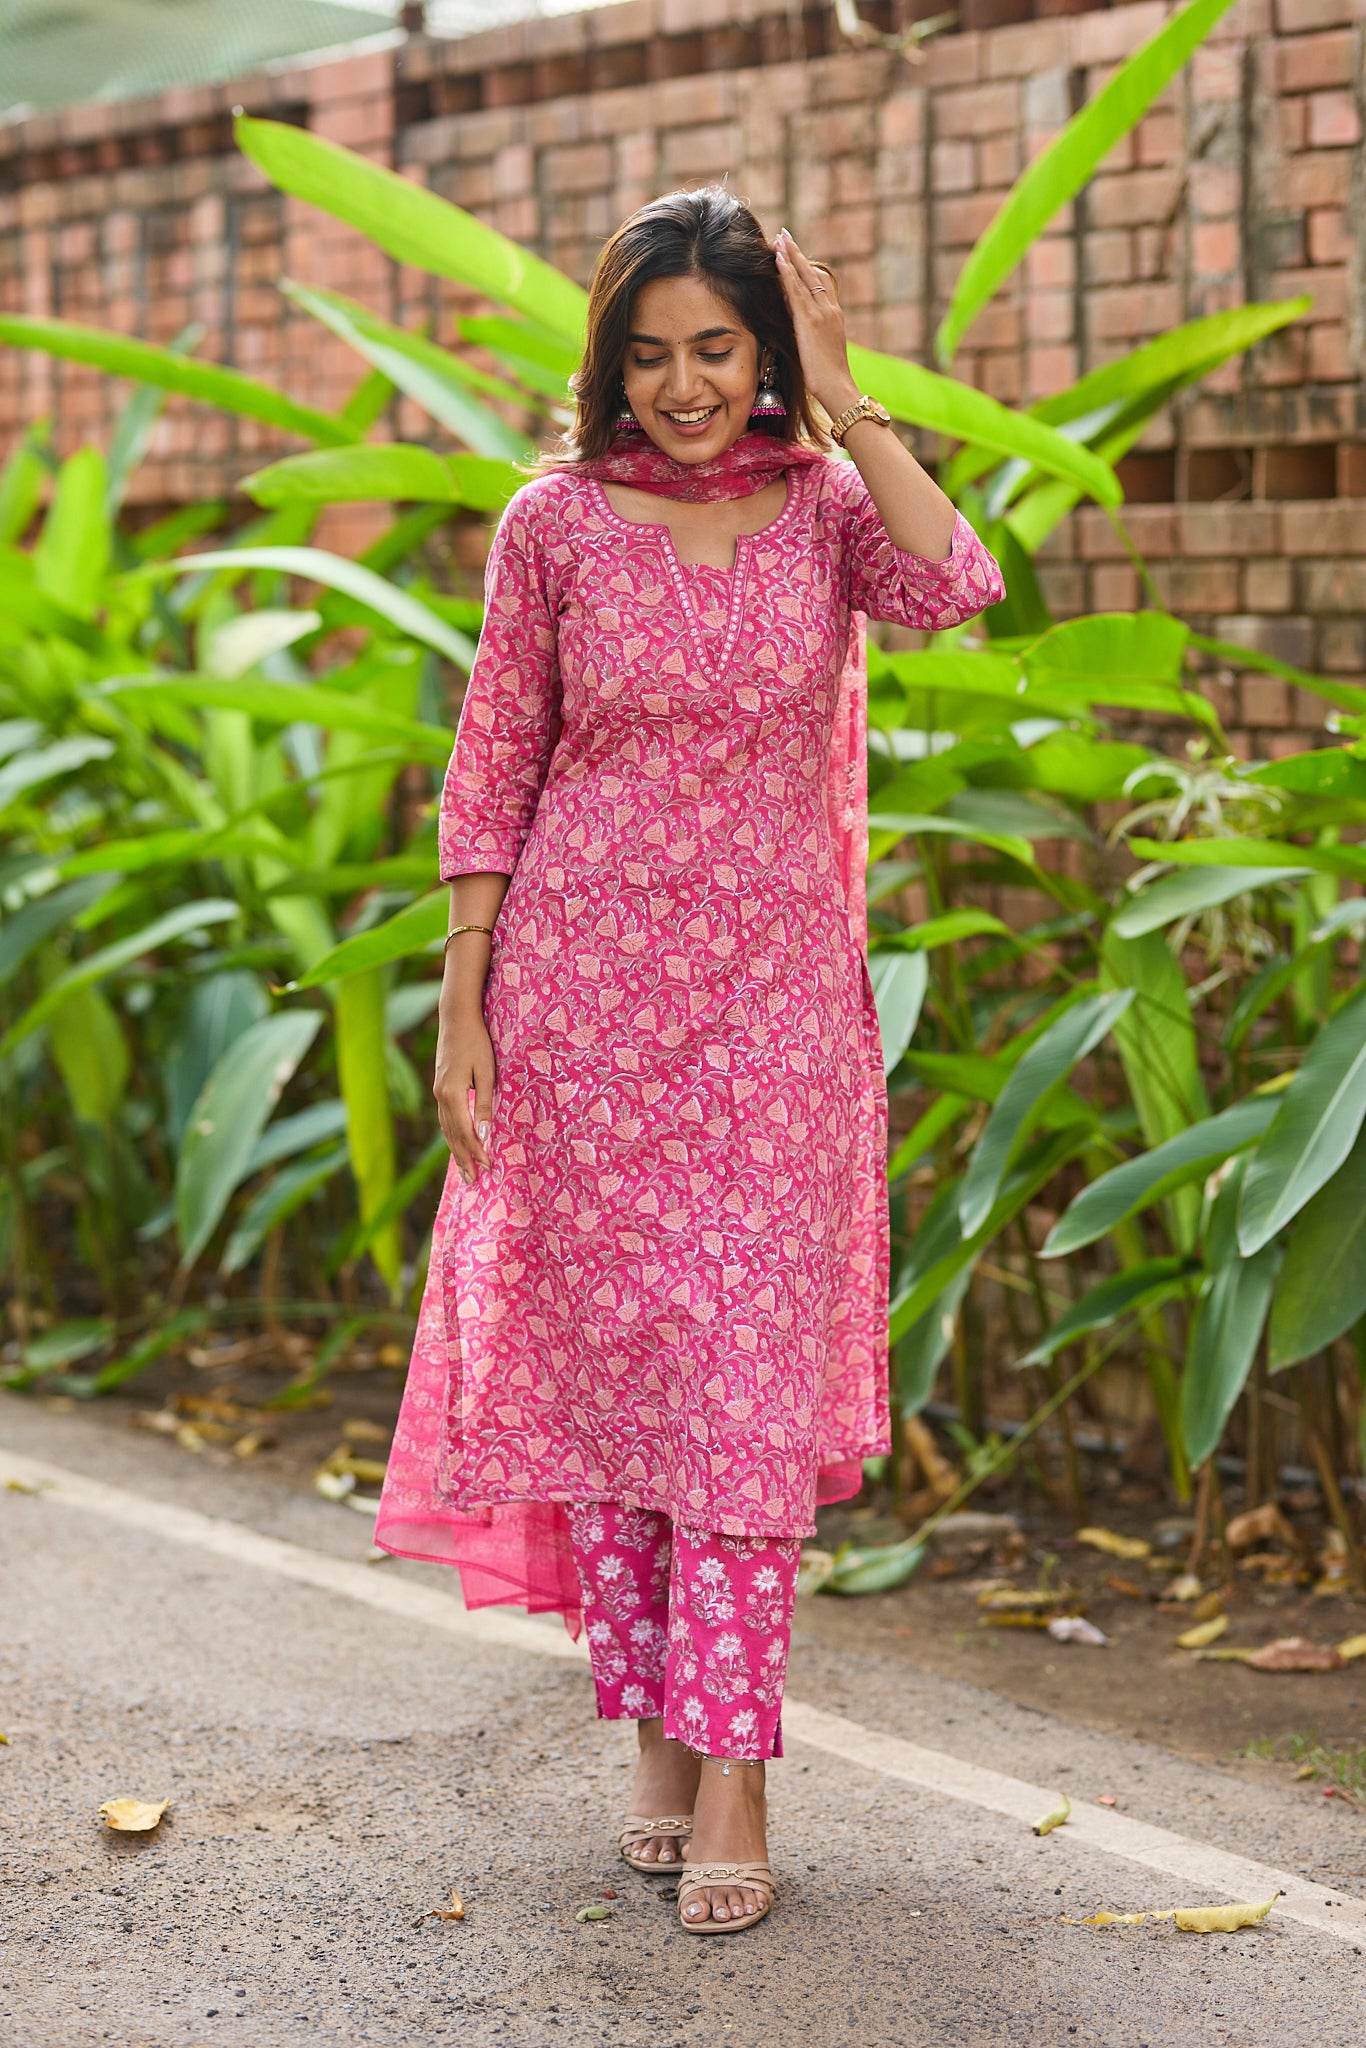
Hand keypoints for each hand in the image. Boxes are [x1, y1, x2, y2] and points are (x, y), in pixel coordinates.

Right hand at [433, 1008, 494, 1186]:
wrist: (456, 1018)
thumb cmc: (477, 1041)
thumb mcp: (487, 1072)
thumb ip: (485, 1104)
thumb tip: (486, 1134)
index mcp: (452, 1094)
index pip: (466, 1132)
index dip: (478, 1151)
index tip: (489, 1167)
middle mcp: (441, 1097)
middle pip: (453, 1136)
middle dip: (465, 1160)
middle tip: (474, 1182)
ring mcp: (438, 1093)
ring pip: (447, 1130)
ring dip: (457, 1152)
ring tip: (465, 1171)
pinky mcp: (440, 1088)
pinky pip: (445, 1119)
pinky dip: (452, 1136)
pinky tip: (457, 1144)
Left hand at [773, 227, 858, 419]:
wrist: (837, 387)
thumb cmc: (828, 377)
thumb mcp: (820, 347)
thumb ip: (809, 329)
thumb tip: (794, 317)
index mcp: (833, 315)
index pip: (819, 283)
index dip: (805, 266)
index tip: (794, 253)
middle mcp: (830, 309)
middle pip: (812, 272)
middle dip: (797, 253)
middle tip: (784, 235)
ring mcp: (821, 313)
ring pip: (804, 277)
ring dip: (790, 256)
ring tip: (779, 239)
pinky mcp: (810, 321)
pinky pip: (797, 291)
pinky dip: (787, 273)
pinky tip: (778, 260)